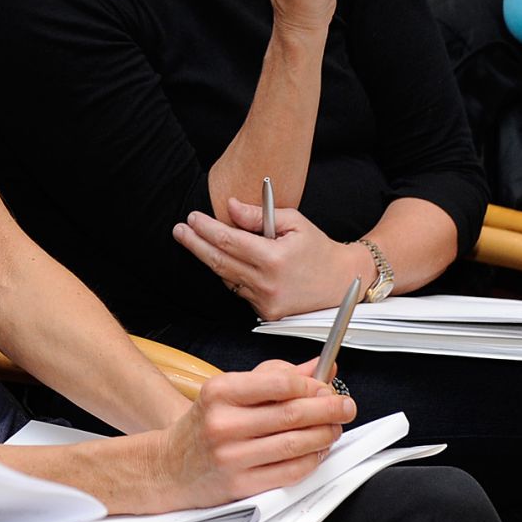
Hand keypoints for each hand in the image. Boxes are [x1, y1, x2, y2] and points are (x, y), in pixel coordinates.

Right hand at [153, 358, 353, 507]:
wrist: (171, 466)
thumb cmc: (204, 425)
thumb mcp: (231, 391)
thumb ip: (275, 377)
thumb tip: (318, 367)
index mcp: (221, 392)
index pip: (280, 383)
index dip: (312, 384)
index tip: (326, 386)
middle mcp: (224, 423)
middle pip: (292, 414)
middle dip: (328, 409)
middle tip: (344, 406)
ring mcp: (232, 456)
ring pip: (296, 444)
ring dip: (324, 435)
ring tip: (333, 428)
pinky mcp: (241, 484)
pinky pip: (290, 471)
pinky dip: (312, 460)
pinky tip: (316, 451)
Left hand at [173, 200, 365, 320]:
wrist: (341, 282)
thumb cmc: (317, 248)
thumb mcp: (294, 222)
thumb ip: (259, 216)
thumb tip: (231, 207)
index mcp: (274, 258)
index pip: (229, 241)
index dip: (206, 229)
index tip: (192, 218)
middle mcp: (267, 283)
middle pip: (219, 262)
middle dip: (195, 244)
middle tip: (179, 230)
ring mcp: (265, 302)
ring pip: (227, 278)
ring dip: (209, 259)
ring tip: (195, 240)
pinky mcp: (265, 313)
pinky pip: (239, 290)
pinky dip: (229, 274)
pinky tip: (223, 260)